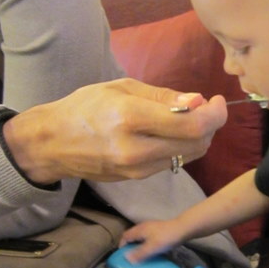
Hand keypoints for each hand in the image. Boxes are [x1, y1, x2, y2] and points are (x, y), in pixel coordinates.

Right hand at [3, 79, 227, 183]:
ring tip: (186, 118)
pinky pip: (172, 162)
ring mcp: (137, 169)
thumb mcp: (121, 88)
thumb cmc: (84, 108)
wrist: (52, 144)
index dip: (215, 114)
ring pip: (188, 156)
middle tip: (204, 107)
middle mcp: (136, 149)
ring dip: (198, 137)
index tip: (216, 100)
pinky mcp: (136, 179)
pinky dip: (181, 147)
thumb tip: (198, 101)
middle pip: (197, 144)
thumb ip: (163, 97)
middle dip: (210, 124)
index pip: (192, 126)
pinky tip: (170, 132)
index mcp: (131, 118)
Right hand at [120, 219, 184, 262]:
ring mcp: (151, 227)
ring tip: (141, 256)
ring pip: (141, 237)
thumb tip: (126, 259)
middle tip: (131, 258)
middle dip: (130, 246)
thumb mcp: (151, 248)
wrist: (183, 229)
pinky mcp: (159, 230)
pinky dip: (147, 244)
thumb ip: (139, 253)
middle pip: (132, 236)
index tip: (122, 257)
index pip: (125, 236)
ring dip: (139, 246)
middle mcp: (143, 227)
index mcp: (139, 230)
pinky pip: (148, 238)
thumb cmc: (165, 238)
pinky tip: (152, 251)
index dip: (122, 246)